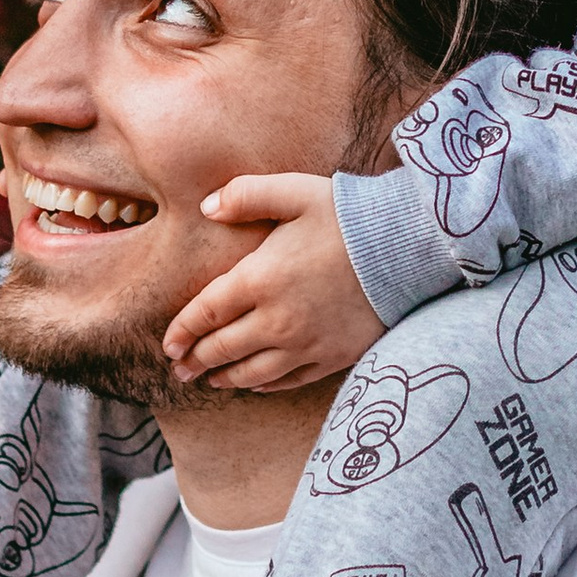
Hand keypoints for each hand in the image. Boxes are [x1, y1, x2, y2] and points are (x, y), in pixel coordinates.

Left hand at [164, 174, 385, 390]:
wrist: (408, 248)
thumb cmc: (348, 215)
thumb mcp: (294, 191)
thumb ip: (245, 195)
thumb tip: (207, 208)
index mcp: (260, 279)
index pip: (206, 312)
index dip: (183, 331)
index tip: (168, 344)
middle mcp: (277, 319)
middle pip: (223, 348)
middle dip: (196, 361)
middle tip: (180, 369)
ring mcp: (305, 344)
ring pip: (252, 372)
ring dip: (225, 378)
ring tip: (210, 381)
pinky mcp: (332, 357)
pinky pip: (289, 381)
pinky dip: (265, 385)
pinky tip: (255, 383)